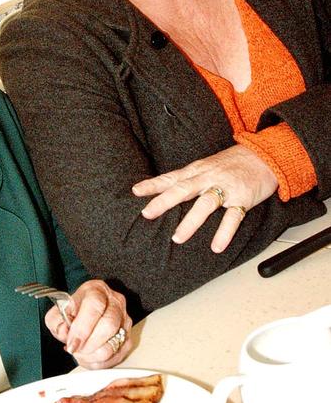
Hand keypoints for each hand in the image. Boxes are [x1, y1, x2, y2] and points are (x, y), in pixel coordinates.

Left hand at [45, 280, 132, 369]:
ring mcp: (125, 320)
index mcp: (97, 290)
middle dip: (88, 345)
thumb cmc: (75, 309)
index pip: (94, 307)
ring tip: (81, 355)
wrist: (88, 309)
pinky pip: (118, 356)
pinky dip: (101, 363)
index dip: (82, 329)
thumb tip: (65, 333)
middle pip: (108, 326)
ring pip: (114, 345)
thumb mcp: (59, 310)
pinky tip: (89, 358)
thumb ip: (57, 321)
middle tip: (75, 350)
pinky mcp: (128, 337)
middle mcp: (115, 302)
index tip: (71, 344)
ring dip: (93, 356)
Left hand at [132, 144, 277, 252]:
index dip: (153, 184)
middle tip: (147, 214)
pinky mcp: (243, 199)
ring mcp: (226, 188)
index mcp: (198, 170)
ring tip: (177, 238)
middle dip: (164, 201)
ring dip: (191, 221)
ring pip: (205, 204)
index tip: (136, 192)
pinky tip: (216, 246)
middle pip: (183, 189)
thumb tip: (164, 189)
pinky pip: (233, 217)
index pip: (172, 177)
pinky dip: (224, 232)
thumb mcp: (206, 166)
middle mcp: (208, 178)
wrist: (265, 155)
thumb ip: (188, 178)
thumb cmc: (232, 163)